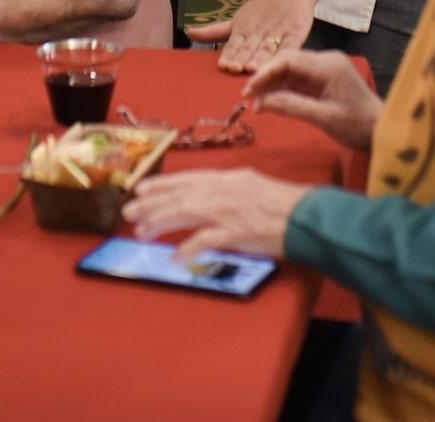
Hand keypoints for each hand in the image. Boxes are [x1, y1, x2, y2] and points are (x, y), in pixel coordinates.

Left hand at [124, 168, 310, 261]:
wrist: (306, 216)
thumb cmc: (283, 204)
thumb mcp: (252, 186)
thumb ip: (228, 190)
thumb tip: (206, 198)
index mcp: (228, 177)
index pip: (188, 179)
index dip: (162, 184)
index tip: (141, 188)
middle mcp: (224, 190)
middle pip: (180, 194)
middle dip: (152, 203)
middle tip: (128, 211)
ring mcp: (229, 210)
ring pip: (185, 212)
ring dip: (160, 221)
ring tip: (140, 231)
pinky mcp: (236, 232)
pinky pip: (205, 240)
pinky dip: (188, 248)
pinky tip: (174, 258)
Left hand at [185, 0, 314, 73]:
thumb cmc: (262, 6)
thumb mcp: (237, 19)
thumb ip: (214, 31)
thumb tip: (188, 32)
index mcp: (243, 29)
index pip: (234, 45)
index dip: (229, 55)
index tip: (223, 66)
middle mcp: (258, 32)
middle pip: (249, 48)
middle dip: (241, 59)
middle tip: (234, 69)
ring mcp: (277, 33)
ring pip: (267, 48)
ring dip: (260, 58)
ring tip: (253, 68)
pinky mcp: (295, 35)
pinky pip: (288, 46)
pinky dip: (283, 54)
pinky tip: (279, 62)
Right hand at [245, 49, 379, 151]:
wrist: (381, 131)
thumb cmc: (356, 126)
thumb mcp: (323, 118)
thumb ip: (291, 106)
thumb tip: (260, 103)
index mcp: (328, 65)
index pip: (289, 60)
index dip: (265, 72)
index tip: (248, 90)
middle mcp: (326, 60)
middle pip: (288, 60)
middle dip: (266, 77)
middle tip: (247, 97)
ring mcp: (325, 67)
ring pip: (291, 68)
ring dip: (273, 83)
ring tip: (256, 102)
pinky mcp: (324, 77)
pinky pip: (298, 77)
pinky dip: (284, 87)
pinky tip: (271, 99)